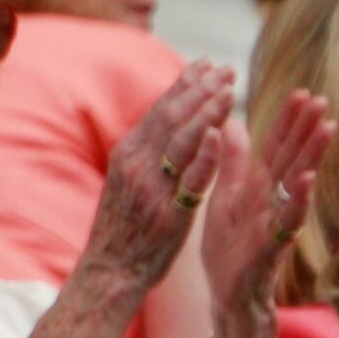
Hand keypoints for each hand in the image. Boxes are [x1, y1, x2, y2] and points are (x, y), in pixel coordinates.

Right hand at [80, 60, 235, 298]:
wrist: (109, 273)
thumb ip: (145, 154)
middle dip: (200, 90)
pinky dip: (206, 153)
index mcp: (126, 155)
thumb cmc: (122, 230)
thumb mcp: (126, 183)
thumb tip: (164, 125)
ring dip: (207, 111)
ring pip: (182, 140)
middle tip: (226, 68)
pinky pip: (191, 179)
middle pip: (172, 117)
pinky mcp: (168, 212)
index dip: (184, 85)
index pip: (159, 110)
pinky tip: (221, 133)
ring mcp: (151, 188)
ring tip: (230, 89)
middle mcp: (135, 164)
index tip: (206, 64)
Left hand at [200, 86, 332, 327]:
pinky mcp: (272, 246)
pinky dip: (298, 200)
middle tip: (323, 99)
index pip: (276, 147)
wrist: (226, 295)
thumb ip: (233, 163)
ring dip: (312, 156)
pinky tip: (307, 179)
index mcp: (257, 187)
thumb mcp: (226, 197)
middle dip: (307, 129)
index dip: (289, 121)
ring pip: (296, 184)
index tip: (303, 92)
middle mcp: (271, 200)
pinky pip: (287, 220)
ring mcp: (275, 222)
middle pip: (292, 159)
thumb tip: (231, 123)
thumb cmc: (229, 247)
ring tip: (327, 128)